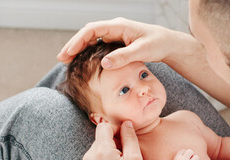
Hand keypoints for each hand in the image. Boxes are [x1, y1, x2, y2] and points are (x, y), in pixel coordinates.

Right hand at [57, 17, 194, 69]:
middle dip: (73, 45)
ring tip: (67, 62)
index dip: (77, 41)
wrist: (168, 43)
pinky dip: (88, 52)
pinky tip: (82, 62)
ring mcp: (114, 34)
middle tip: (61, 60)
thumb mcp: (142, 51)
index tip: (67, 53)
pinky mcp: (116, 41)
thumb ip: (124, 57)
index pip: (92, 30)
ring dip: (79, 49)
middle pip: (87, 33)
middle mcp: (114, 27)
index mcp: (118, 26)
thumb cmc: (158, 44)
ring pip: (91, 39)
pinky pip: (97, 45)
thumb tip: (104, 64)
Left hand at [80, 121, 146, 159]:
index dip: (115, 129)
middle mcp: (89, 158)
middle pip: (99, 139)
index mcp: (101, 152)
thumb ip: (130, 137)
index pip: (104, 127)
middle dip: (111, 142)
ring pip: (95, 150)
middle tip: (124, 155)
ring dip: (106, 152)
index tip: (124, 138)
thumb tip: (126, 123)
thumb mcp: (135, 158)